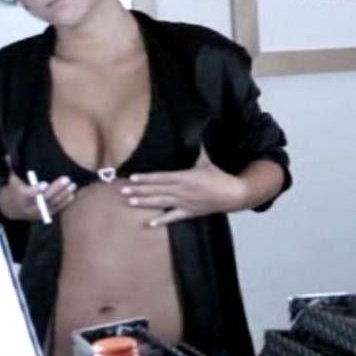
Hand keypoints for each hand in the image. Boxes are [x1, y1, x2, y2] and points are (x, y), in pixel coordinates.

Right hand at [0, 170, 76, 220]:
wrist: (12, 209)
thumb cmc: (15, 189)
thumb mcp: (12, 179)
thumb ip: (13, 167)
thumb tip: (9, 155)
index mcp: (20, 196)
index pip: (28, 194)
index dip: (36, 190)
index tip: (45, 184)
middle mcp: (29, 206)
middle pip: (43, 199)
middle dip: (56, 189)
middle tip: (66, 179)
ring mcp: (38, 212)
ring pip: (52, 204)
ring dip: (63, 195)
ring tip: (72, 185)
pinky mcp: (44, 215)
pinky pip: (55, 210)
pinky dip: (64, 203)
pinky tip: (72, 195)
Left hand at [120, 160, 246, 226]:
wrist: (232, 195)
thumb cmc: (218, 177)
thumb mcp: (206, 160)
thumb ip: (196, 149)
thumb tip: (193, 132)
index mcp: (184, 176)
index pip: (160, 177)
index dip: (146, 178)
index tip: (132, 178)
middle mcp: (181, 191)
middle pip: (156, 190)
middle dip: (139, 190)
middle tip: (122, 191)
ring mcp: (184, 203)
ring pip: (160, 203)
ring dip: (145, 203)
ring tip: (130, 202)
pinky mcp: (189, 213)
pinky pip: (173, 217)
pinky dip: (162, 221)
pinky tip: (150, 223)